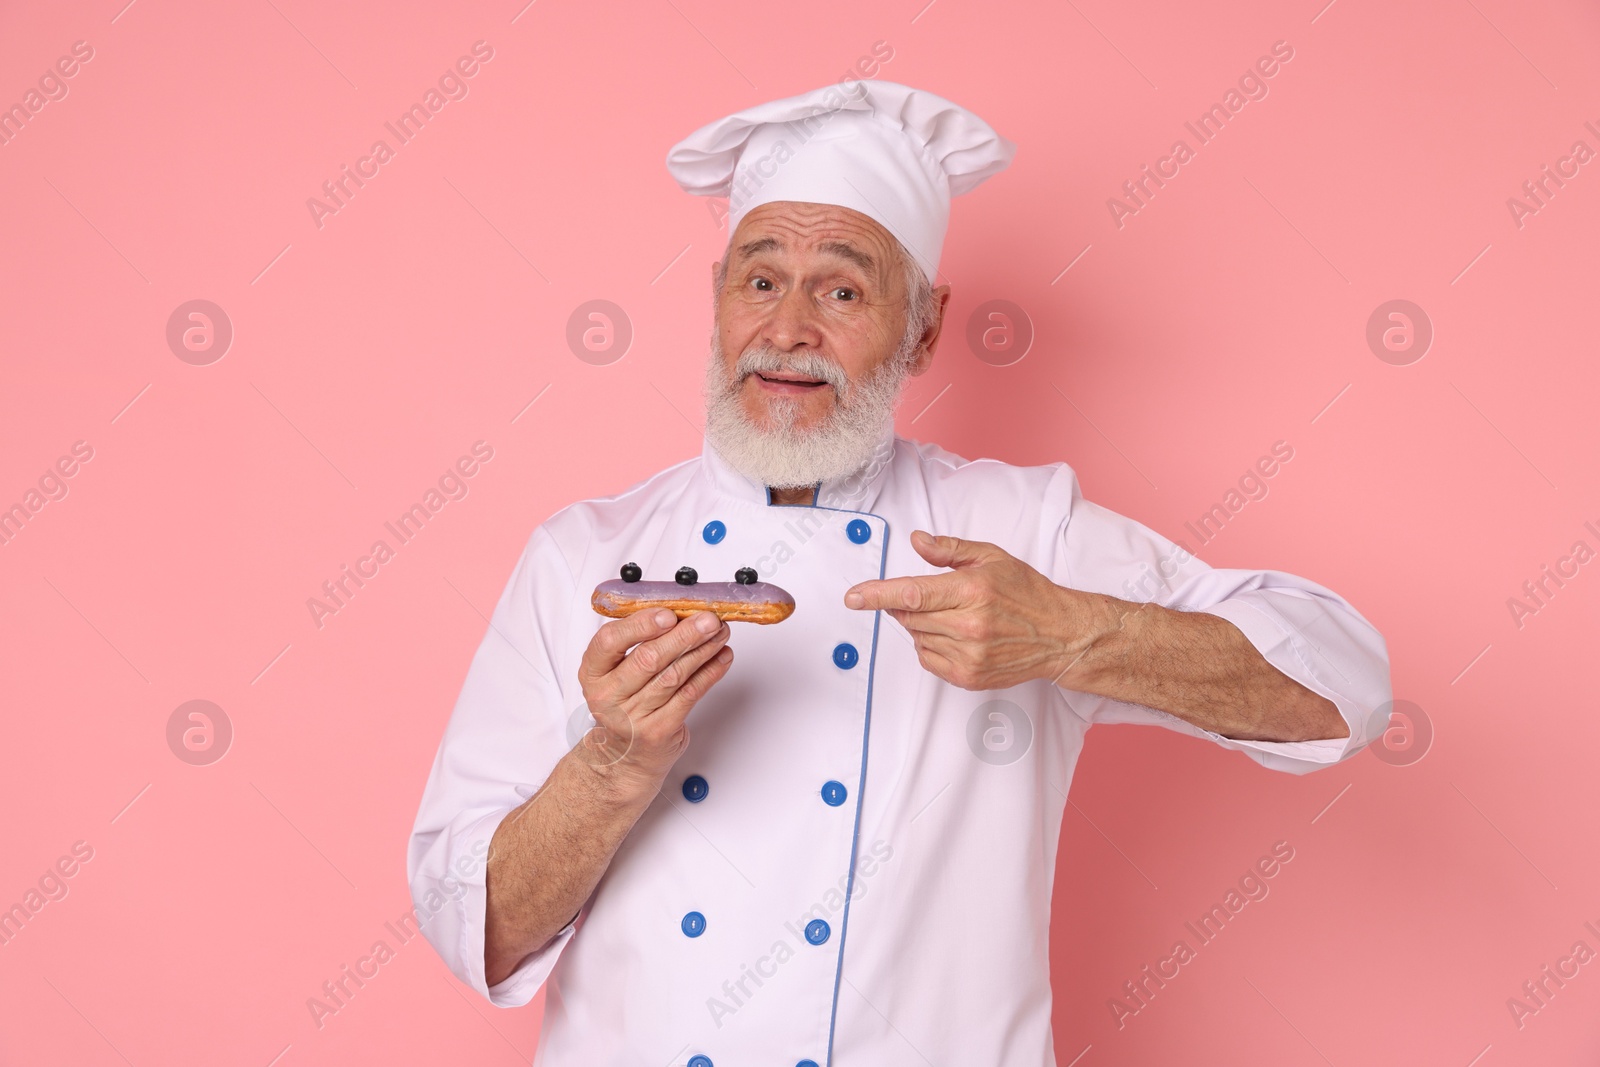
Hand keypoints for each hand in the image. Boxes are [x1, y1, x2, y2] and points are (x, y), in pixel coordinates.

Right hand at [575, 608, 733, 785]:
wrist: (625, 758)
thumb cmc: (625, 706)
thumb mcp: (615, 674)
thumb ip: (637, 643)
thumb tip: (679, 613)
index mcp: (593, 673)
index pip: (609, 641)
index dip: (640, 625)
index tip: (668, 613)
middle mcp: (608, 696)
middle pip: (648, 658)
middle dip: (684, 635)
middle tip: (708, 619)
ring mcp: (632, 717)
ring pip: (674, 675)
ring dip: (702, 651)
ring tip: (720, 634)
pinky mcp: (659, 731)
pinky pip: (689, 694)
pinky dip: (710, 673)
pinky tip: (721, 658)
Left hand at [844, 530, 1115, 690]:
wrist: (1059, 635)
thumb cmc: (1027, 593)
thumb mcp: (991, 557)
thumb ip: (948, 549)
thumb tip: (916, 541)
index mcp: (971, 591)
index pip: (911, 594)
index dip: (876, 595)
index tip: (853, 597)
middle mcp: (968, 626)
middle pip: (908, 617)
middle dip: (904, 605)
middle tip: (927, 596)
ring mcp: (968, 656)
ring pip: (916, 637)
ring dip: (921, 625)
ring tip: (952, 615)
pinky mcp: (968, 677)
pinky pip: (927, 659)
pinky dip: (930, 645)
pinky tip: (954, 635)